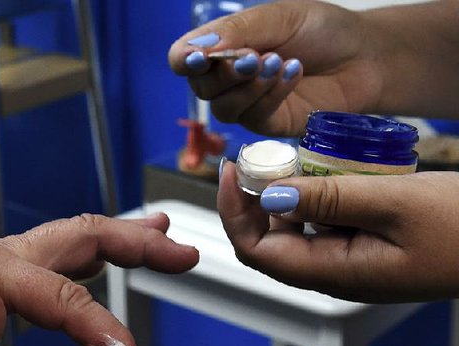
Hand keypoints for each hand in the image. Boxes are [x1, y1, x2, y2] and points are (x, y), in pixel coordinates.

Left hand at [0, 213, 198, 345]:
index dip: (101, 328)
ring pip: (75, 240)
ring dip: (124, 238)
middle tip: (185, 251)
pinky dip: (97, 254)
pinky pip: (60, 260)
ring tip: (163, 236)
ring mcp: (1, 263)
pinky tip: (110, 260)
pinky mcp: (0, 279)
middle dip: (137, 242)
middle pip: (82, 237)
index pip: (60, 296)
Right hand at [168, 0, 376, 135]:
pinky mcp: (267, 124)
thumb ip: (237, 31)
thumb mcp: (278, 17)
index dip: (185, 60)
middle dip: (225, 72)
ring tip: (280, 62)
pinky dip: (272, 94)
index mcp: (223, 46)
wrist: (366, 55)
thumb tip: (196, 49)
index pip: (184, 58)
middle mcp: (228, 78)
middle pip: (201, 87)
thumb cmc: (322, 30)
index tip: (199, 58)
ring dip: (250, 86)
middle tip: (253, 56)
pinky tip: (294, 73)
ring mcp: (246, 103)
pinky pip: (254, 117)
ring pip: (224, 107)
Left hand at [218, 161, 458, 301]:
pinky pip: (322, 222)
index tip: (231, 170)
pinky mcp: (362, 246)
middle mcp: (333, 273)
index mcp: (334, 273)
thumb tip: (269, 196)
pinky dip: (313, 196)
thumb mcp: (395, 203)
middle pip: (268, 239)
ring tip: (290, 159)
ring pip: (294, 229)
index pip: (255, 250)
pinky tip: (323, 170)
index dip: (233, 211)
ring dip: (284, 195)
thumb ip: (329, 200)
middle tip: (261, 157)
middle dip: (254, 199)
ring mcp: (347, 261)